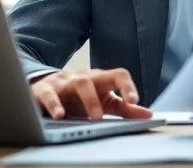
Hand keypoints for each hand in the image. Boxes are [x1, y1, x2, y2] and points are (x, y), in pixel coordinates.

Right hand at [30, 68, 152, 120]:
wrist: (46, 87)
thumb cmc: (79, 96)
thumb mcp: (103, 101)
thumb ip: (125, 108)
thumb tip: (148, 114)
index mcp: (99, 79)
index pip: (118, 74)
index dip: (127, 86)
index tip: (135, 101)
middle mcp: (82, 77)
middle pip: (93, 80)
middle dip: (99, 97)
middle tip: (103, 117)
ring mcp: (63, 82)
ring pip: (76, 84)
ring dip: (86, 101)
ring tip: (93, 118)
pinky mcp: (44, 90)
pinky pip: (48, 94)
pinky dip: (54, 104)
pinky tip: (59, 115)